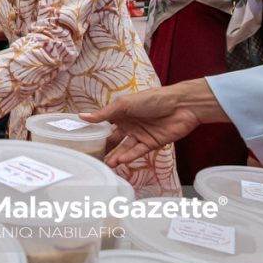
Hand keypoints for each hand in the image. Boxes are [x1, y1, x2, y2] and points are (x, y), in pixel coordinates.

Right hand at [79, 79, 222, 165]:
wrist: (182, 106)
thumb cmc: (152, 99)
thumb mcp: (124, 104)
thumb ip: (103, 114)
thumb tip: (81, 117)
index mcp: (120, 113)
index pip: (103, 125)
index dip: (94, 133)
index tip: (81, 142)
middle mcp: (128, 124)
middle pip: (113, 139)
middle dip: (104, 149)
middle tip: (93, 158)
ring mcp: (140, 135)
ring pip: (124, 148)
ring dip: (116, 155)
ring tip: (107, 163)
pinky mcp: (151, 144)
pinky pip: (138, 152)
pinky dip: (129, 156)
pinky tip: (121, 160)